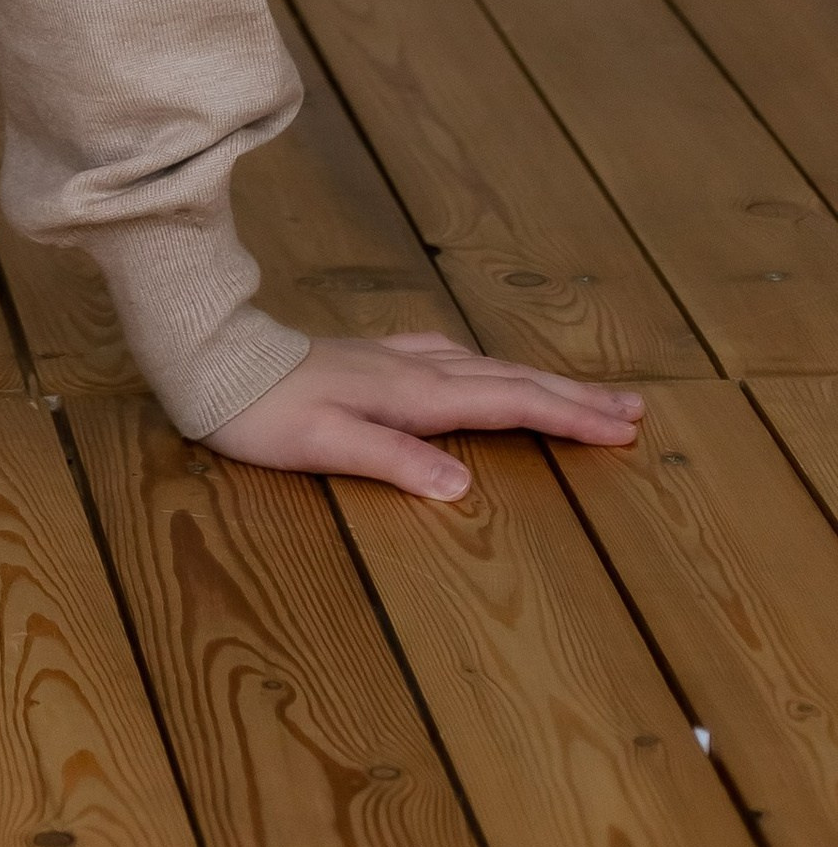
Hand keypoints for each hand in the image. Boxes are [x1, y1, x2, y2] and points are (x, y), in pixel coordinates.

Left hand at [204, 331, 640, 498]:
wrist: (213, 361)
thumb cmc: (263, 413)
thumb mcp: (325, 444)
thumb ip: (394, 461)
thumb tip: (463, 487)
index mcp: (413, 395)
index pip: (508, 404)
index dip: (567, 416)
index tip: (623, 428)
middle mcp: (414, 369)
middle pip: (510, 379)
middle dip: (573, 395)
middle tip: (634, 409)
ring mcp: (395, 358)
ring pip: (486, 367)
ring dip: (539, 380)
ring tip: (582, 393)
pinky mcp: (374, 359)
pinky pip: (454, 360)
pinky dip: (491, 369)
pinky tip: (486, 369)